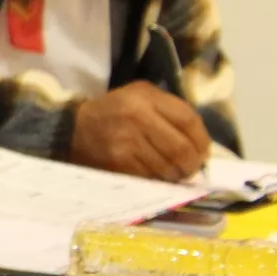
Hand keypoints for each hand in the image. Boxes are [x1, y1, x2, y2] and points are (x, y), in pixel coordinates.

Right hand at [70, 82, 209, 181]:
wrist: (73, 127)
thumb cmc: (114, 110)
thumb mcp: (140, 95)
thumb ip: (170, 109)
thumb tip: (199, 140)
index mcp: (145, 98)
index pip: (189, 121)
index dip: (203, 140)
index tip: (203, 151)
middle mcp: (137, 118)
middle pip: (182, 148)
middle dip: (193, 163)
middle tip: (192, 167)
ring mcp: (126, 143)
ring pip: (168, 167)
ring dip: (176, 174)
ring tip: (174, 172)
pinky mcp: (118, 163)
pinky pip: (150, 177)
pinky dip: (158, 180)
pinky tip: (156, 175)